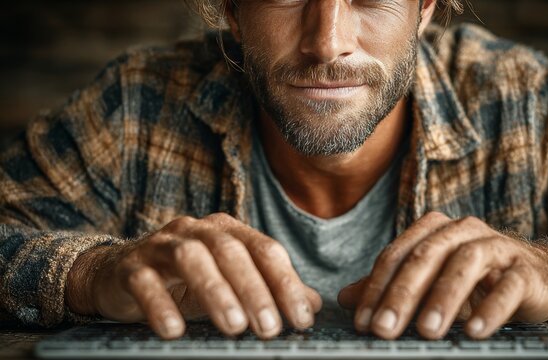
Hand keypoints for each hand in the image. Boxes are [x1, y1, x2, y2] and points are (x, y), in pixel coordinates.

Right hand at [65, 213, 321, 338]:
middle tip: (269, 328)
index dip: (286, 284)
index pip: (265, 250)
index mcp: (228, 231)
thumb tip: (313, 304)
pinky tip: (174, 330)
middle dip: (255, 290)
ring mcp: (162, 244)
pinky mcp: (131, 265)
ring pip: (192, 258)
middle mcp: (198, 231)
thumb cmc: (185, 281)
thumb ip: (271, 290)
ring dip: (216, 292)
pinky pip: (144, 280)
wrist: (121, 272)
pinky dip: (160, 304)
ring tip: (233, 327)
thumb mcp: (232, 285)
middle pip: (232, 251)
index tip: (302, 319)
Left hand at [337, 212, 547, 339]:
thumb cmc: (476, 279)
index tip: (364, 323)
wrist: (538, 276)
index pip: (397, 255)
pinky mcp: (524, 269)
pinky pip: (507, 286)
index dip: (376, 288)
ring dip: (443, 298)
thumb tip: (346, 299)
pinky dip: (490, 308)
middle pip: (425, 257)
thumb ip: (391, 286)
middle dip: (402, 295)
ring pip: (465, 264)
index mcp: (434, 230)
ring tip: (426, 331)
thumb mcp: (430, 281)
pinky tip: (474, 331)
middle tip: (385, 330)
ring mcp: (496, 246)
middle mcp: (462, 230)